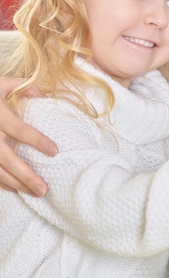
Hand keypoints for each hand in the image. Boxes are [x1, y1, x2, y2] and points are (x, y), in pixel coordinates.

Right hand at [0, 78, 56, 195]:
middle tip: (44, 189)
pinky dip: (2, 184)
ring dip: (17, 184)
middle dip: (26, 176)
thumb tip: (47, 97)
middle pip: (8, 159)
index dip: (37, 141)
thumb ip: (25, 87)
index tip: (55, 151)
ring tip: (37, 193)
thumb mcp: (2, 84)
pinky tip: (17, 189)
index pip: (19, 130)